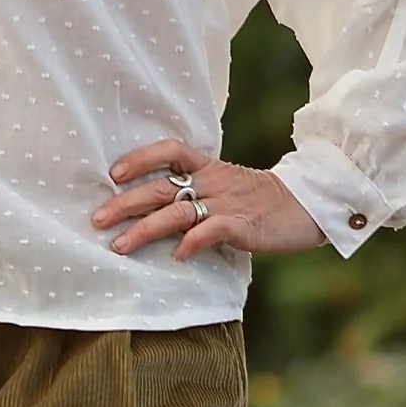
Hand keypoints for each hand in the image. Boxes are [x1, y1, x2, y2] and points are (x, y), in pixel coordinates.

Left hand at [94, 139, 325, 260]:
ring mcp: (228, 203)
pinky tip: (177, 256)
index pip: (170, 150)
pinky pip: (212, 231)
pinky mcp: (244, 225)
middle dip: (124, 203)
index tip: (113, 174)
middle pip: (161, 187)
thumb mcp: (225, 186)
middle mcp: (213, 181)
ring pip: (178, 211)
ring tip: (119, 246)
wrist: (309, 206)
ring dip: (145, 229)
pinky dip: (192, 243)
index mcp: (208, 167)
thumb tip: (149, 208)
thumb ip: (193, 191)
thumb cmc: (259, 200)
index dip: (140, 159)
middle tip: (96, 219)